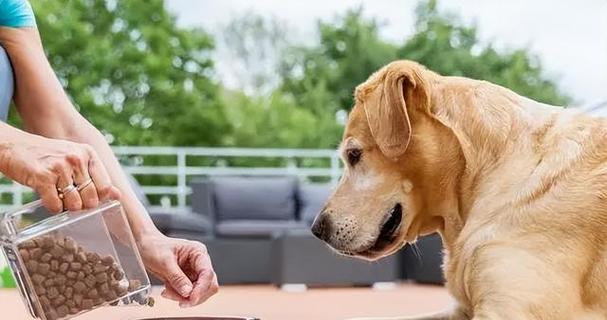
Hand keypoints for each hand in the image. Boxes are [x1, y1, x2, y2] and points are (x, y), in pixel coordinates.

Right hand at [0, 133, 119, 211]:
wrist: (15, 146)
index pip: (105, 185)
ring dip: (67, 207)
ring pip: (75, 204)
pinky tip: (48, 198)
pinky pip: (56, 205)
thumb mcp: (75, 158)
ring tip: (59, 197)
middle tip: (71, 200)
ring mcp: (60, 167)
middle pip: (91, 197)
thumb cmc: (47, 156)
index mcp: (88, 153)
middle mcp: (77, 158)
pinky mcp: (43, 177)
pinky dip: (53, 208)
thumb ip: (95, 176)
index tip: (90, 199)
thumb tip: (118, 196)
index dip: (99, 198)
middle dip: (83, 205)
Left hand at [138, 232, 218, 306]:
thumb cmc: (154, 246)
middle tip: (180, 301)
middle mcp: (199, 263)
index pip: (207, 273)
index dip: (201, 288)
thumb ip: (177, 278)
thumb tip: (187, 292)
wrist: (145, 246)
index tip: (191, 298)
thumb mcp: (164, 261)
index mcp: (198, 252)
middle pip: (208, 285)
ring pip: (199, 292)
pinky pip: (188, 294)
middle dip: (194, 295)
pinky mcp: (187, 280)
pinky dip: (178, 296)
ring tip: (168, 292)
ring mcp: (194, 272)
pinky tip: (167, 291)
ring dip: (184, 297)